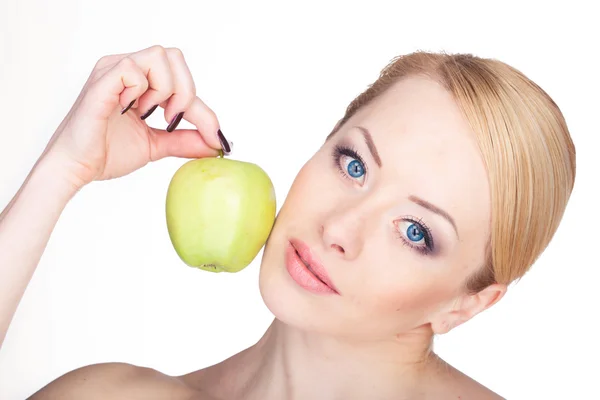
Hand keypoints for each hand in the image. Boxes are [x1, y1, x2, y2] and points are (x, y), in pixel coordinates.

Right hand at [42, 45, 231, 189]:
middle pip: (175, 56)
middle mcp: (127, 68)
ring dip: (165, 90)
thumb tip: (216, 144)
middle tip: (172, 120)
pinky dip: (140, 91)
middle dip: (186, 92)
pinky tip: (130, 111)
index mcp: (140, 80)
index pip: (183, 79)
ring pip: (159, 56)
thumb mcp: (157, 144)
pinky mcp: (101, 82)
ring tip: (148, 114)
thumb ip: (185, 140)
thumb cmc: (107, 151)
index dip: (204, 110)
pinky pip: (131, 69)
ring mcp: (112, 71)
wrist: (78, 168)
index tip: (215, 138)